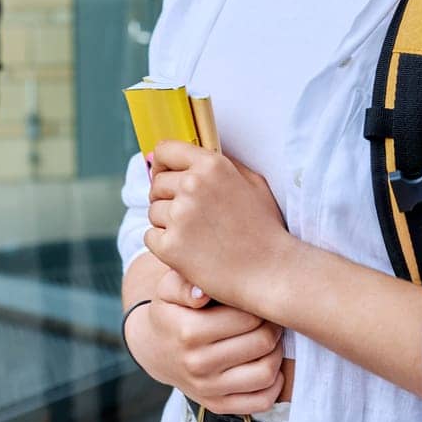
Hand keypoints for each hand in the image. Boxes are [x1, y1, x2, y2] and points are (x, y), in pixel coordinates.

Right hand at [125, 265, 284, 413]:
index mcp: (188, 331)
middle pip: (261, 342)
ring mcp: (208, 389)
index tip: (256, 300)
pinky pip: (261, 401)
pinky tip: (266, 363)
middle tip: (267, 317)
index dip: (259, 305)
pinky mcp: (218, 406)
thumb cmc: (170, 312)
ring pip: (266, 373)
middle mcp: (198, 364)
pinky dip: (274, 383)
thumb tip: (202, 293)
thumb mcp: (168, 289)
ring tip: (268, 338)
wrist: (155, 350)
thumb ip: (183, 282)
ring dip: (276, 352)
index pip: (247, 317)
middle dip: (272, 326)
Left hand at [144, 140, 289, 310]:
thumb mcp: (253, 183)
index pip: (165, 150)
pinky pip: (150, 237)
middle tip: (190, 217)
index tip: (165, 176)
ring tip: (197, 237)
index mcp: (211, 165)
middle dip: (167, 198)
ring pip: (153, 212)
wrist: (271, 271)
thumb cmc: (266, 229)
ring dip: (167, 224)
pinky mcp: (170, 246)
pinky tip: (190, 252)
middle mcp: (192, 185)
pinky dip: (164, 246)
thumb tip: (194, 157)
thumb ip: (224, 164)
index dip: (162, 165)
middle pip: (157, 184)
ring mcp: (180, 215)